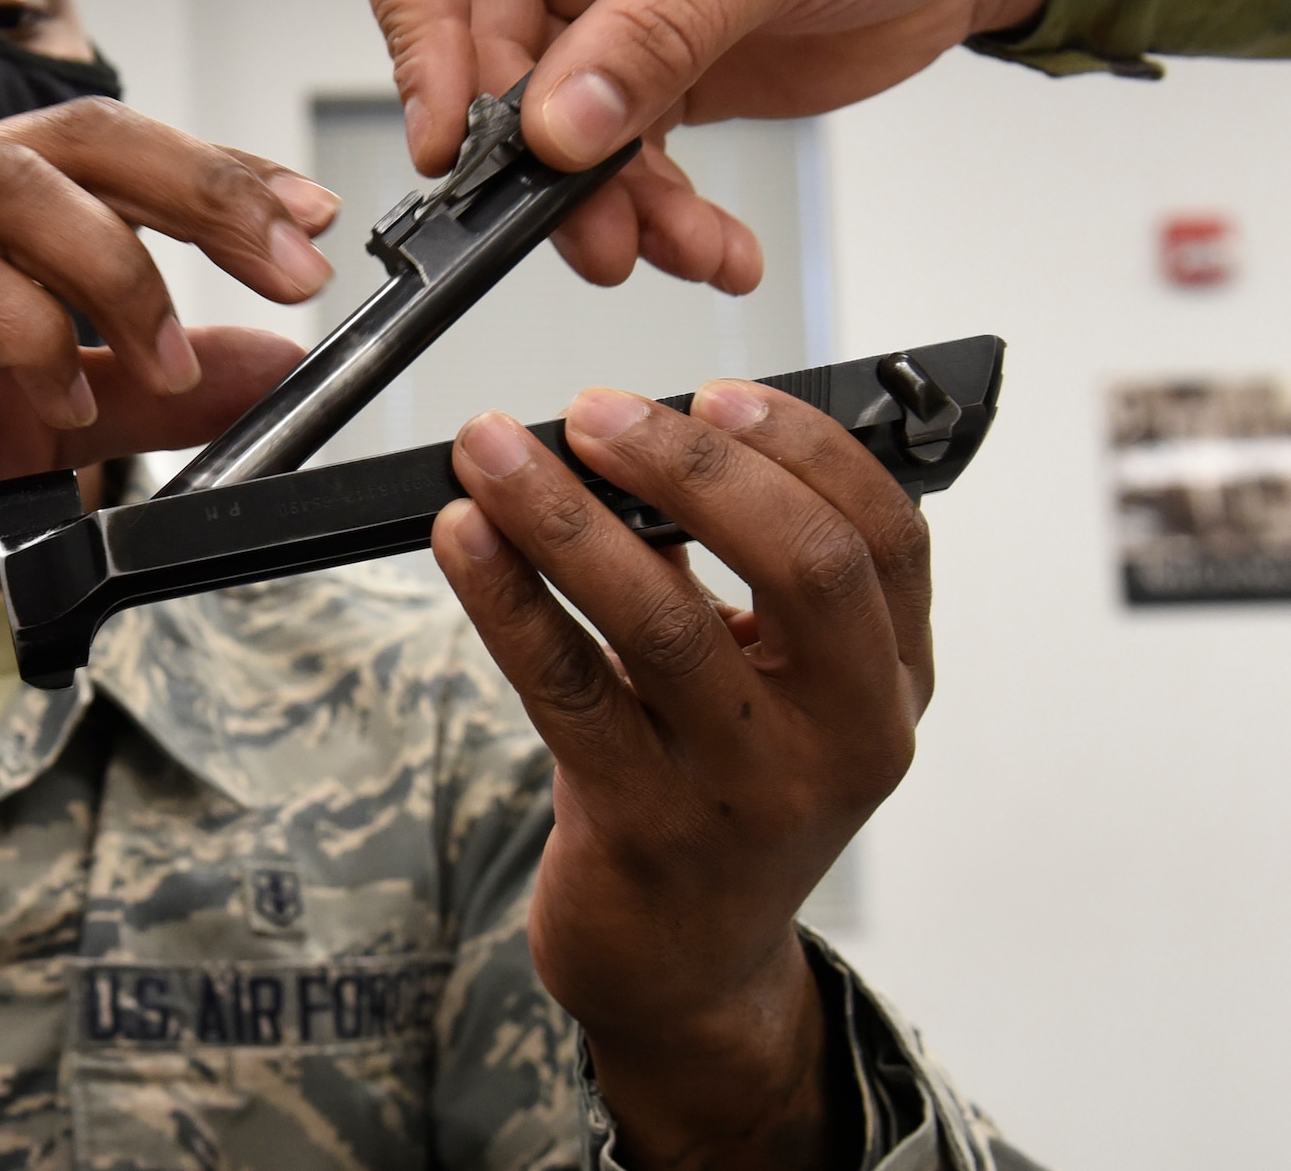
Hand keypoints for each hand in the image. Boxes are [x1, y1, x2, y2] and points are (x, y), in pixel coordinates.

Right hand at [0, 97, 329, 643]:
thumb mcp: (56, 428)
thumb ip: (160, 386)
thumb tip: (275, 363)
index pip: (115, 148)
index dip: (222, 171)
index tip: (313, 219)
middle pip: (81, 134)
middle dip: (205, 191)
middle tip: (291, 264)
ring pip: (16, 191)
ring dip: (121, 274)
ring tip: (163, 365)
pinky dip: (33, 338)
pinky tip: (66, 409)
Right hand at [342, 0, 1101, 283]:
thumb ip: (658, 24)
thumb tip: (560, 124)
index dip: (415, 23)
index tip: (452, 126)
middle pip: (473, 44)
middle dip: (529, 148)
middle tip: (580, 218)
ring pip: (542, 123)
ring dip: (595, 201)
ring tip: (659, 243)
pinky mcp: (647, 67)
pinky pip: (614, 158)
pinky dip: (654, 213)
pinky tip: (709, 242)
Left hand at [431, 381, 932, 1170]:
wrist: (686, 964)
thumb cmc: (723, 787)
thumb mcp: (777, 684)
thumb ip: (744, 568)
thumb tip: (645, 432)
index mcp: (891, 679)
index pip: (886, 534)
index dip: (804, 447)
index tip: (713, 389)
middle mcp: (846, 736)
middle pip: (802, 563)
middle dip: (690, 465)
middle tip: (592, 411)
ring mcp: (750, 790)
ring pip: (665, 621)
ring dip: (564, 516)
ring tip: (489, 450)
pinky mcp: (646, 826)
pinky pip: (566, 686)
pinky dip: (506, 596)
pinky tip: (461, 537)